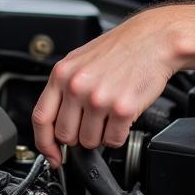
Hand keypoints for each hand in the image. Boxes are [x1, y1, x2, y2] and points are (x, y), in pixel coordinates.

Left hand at [31, 8, 179, 166]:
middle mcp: (76, 86)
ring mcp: (98, 98)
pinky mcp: (122, 108)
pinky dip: (118, 135)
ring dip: (100, 136)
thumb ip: (64, 89)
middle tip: (92, 123)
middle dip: (79, 136)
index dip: (44, 143)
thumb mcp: (80, 61)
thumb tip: (55, 122)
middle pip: (66, 136)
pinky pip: (113, 141)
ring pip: (90, 142)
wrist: (153, 40)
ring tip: (110, 114)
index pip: (41, 118)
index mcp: (62, 74)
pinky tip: (122, 117)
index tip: (52, 155)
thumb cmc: (120, 49)